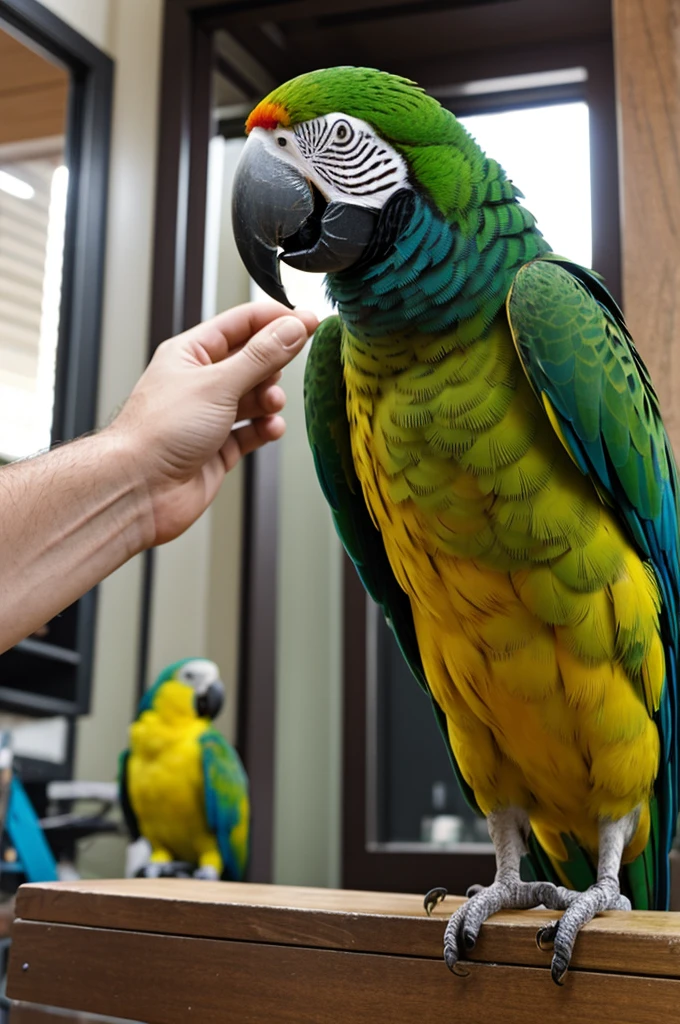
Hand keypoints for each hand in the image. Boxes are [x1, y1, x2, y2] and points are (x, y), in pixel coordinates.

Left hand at [108, 301, 318, 544]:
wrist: (140, 489)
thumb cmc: (158, 432)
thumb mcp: (218, 383)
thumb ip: (261, 356)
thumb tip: (293, 328)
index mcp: (190, 354)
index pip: (240, 324)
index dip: (276, 320)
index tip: (309, 320)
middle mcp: (199, 383)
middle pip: (250, 361)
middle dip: (273, 365)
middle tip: (290, 366)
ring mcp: (208, 417)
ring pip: (253, 398)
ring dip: (269, 400)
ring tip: (272, 404)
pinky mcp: (216, 449)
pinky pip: (250, 432)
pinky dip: (264, 429)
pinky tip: (270, 429)